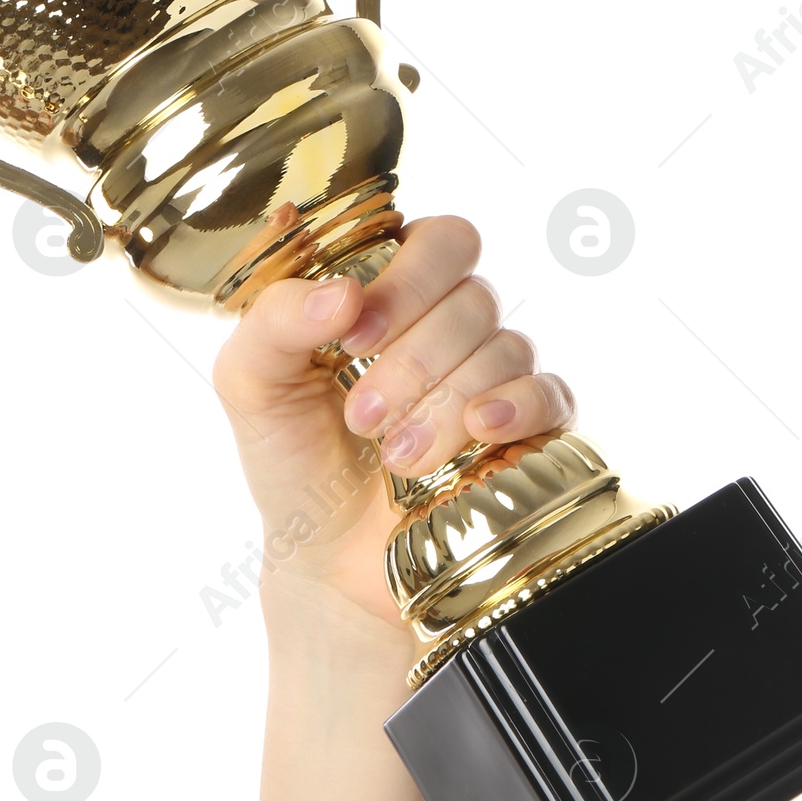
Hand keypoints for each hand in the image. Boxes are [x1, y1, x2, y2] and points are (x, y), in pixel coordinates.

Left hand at [211, 214, 575, 641]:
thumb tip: (342, 294)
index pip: (438, 242)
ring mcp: (492, 377)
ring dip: (443, 403)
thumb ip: (274, 321)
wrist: (325, 558)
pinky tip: (480, 427)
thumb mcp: (251, 384)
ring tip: (395, 457)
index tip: (356, 336)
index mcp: (393, 290)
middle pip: (472, 297)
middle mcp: (450, 325)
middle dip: (414, 359)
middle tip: (362, 417)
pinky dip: (517, 405)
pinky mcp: (525, 433)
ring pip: (504, 349)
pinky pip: (550, 394)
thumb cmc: (292, 459)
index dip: (407, 280)